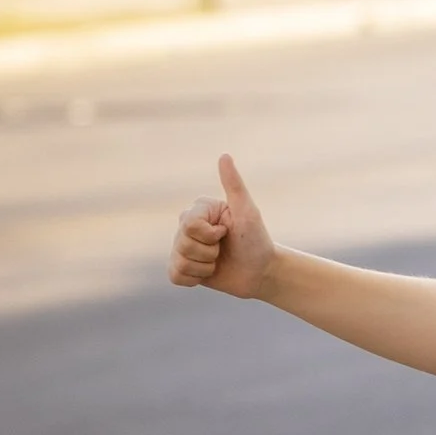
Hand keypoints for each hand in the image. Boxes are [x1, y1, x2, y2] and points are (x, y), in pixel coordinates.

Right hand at [170, 151, 275, 298]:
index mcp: (199, 209)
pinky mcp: (181, 267)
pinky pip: (175, 275)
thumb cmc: (256, 239)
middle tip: (223, 248)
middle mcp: (186, 225)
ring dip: (205, 267)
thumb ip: (234, 185)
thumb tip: (224, 156)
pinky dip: (195, 278)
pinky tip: (208, 273)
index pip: (189, 224)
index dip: (210, 235)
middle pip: (182, 243)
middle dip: (208, 252)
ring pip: (179, 261)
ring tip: (218, 261)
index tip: (226, 232)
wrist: (260, 271)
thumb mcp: (247, 212)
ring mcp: (181, 246)